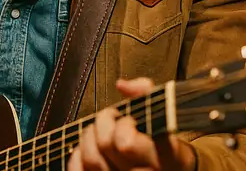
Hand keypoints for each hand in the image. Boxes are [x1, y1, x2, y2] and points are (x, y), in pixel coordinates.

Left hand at [68, 77, 196, 170]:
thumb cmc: (166, 146)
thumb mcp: (167, 119)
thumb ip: (147, 94)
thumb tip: (121, 84)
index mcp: (166, 157)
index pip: (127, 143)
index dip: (123, 125)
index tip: (130, 120)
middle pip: (106, 146)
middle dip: (103, 122)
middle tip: (112, 118)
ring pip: (92, 161)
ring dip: (89, 137)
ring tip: (99, 131)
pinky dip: (78, 157)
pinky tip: (88, 149)